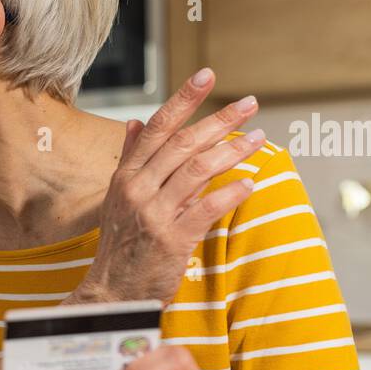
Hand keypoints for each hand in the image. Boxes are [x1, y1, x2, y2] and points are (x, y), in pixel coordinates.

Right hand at [72, 68, 265, 305]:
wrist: (112, 294)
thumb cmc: (120, 248)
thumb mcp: (116, 199)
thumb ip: (130, 159)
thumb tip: (135, 122)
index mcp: (126, 176)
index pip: (157, 128)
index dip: (183, 99)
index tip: (207, 75)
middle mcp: (137, 190)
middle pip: (183, 144)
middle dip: (220, 120)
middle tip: (250, 104)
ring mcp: (153, 214)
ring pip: (198, 171)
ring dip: (233, 152)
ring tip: (259, 139)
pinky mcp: (171, 239)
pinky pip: (206, 208)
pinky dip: (230, 193)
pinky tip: (250, 183)